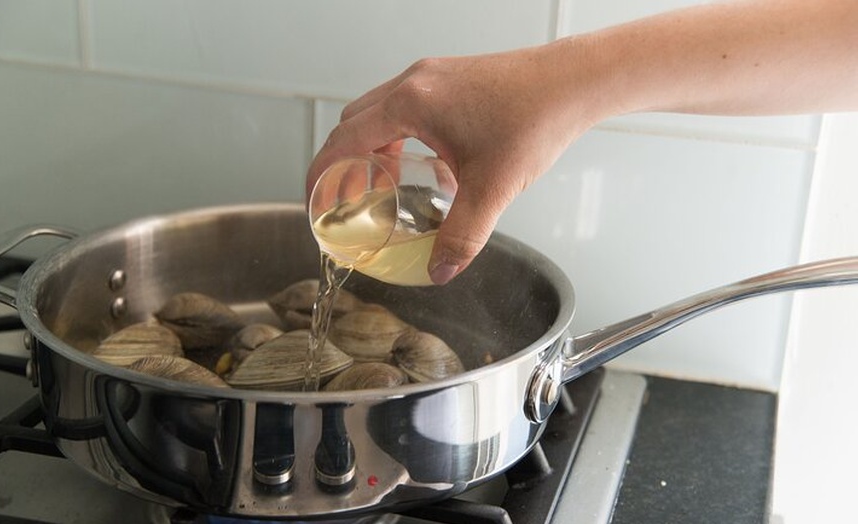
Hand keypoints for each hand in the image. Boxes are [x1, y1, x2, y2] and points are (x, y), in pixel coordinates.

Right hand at [307, 42, 601, 283]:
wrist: (573, 82)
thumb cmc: (535, 119)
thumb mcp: (492, 187)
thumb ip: (463, 233)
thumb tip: (441, 270)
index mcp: (411, 103)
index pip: (345, 138)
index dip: (322, 173)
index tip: (313, 200)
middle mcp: (415, 83)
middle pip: (355, 123)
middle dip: (346, 164)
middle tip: (349, 201)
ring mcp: (434, 77)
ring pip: (381, 114)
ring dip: (374, 150)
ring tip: (385, 188)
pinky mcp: (452, 80)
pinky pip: (410, 109)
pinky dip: (403, 138)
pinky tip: (431, 168)